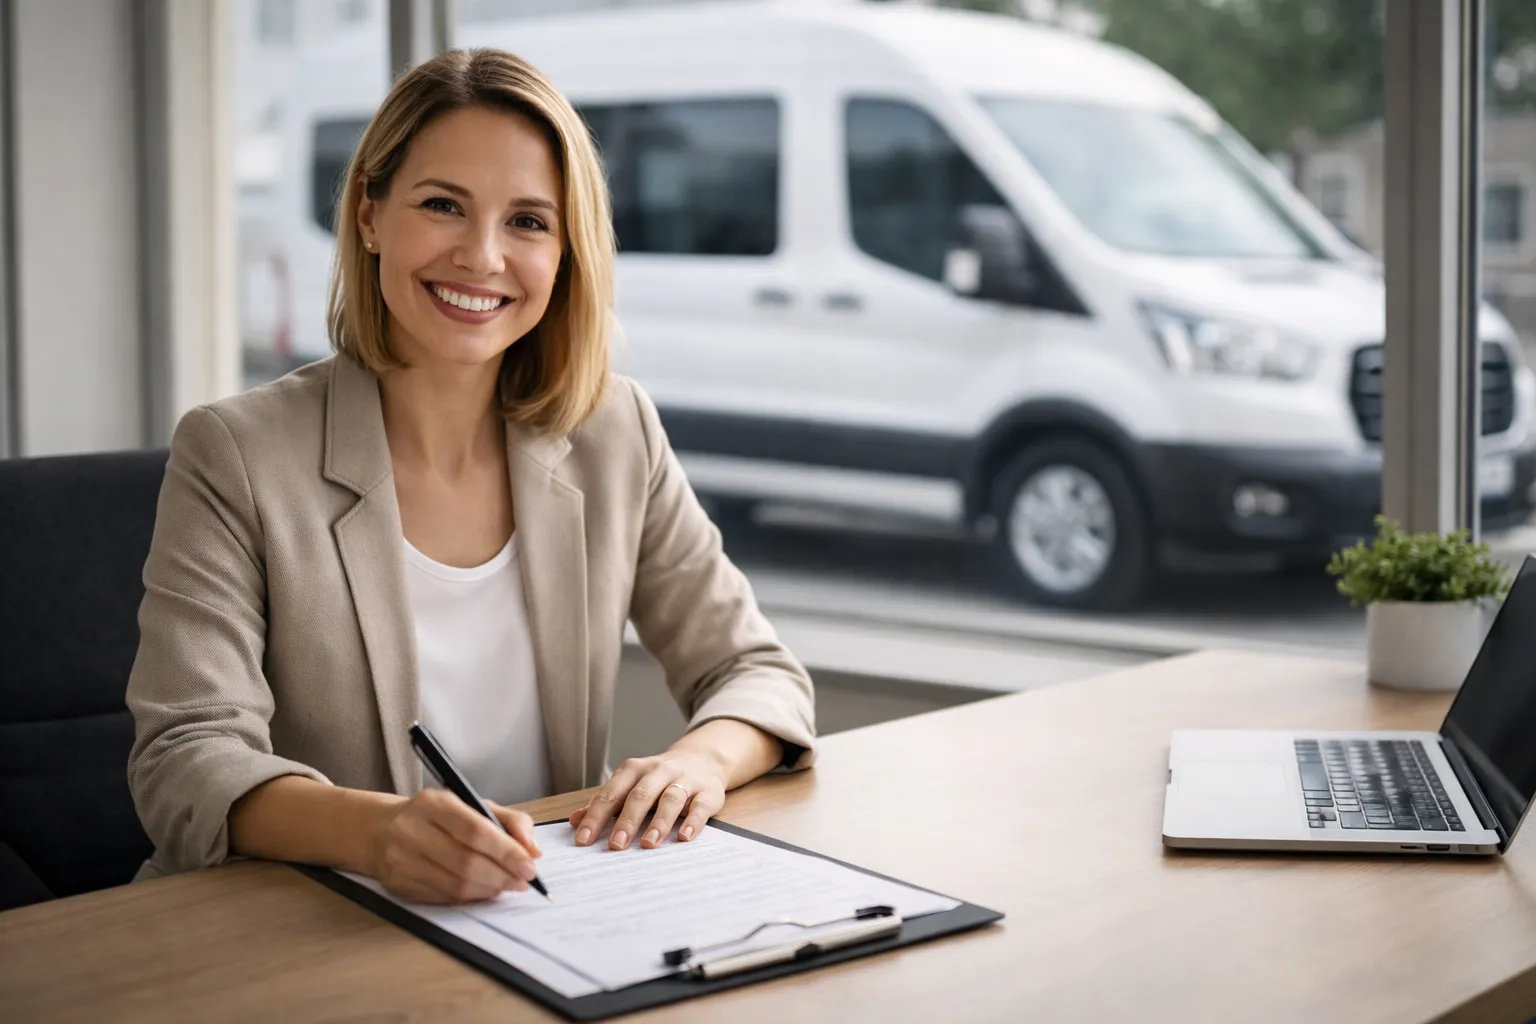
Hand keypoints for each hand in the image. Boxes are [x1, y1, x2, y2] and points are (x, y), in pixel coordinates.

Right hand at [368, 788, 542, 903]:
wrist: (380, 830)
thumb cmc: (436, 817)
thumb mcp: (471, 804)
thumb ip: (509, 821)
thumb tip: (533, 850)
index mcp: (434, 803)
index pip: (475, 830)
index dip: (506, 852)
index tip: (529, 866)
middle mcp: (412, 830)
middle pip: (466, 862)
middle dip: (502, 875)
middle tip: (523, 881)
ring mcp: (401, 860)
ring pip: (455, 885)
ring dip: (489, 890)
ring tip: (506, 886)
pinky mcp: (398, 884)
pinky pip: (443, 898)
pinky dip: (470, 898)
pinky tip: (483, 891)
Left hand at [570, 750, 728, 850]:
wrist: (703, 759)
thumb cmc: (659, 778)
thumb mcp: (631, 784)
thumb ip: (606, 802)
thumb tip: (575, 820)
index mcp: (634, 770)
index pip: (611, 793)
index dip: (596, 816)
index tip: (583, 840)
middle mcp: (659, 771)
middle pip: (640, 795)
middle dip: (627, 820)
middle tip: (615, 845)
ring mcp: (685, 779)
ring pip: (670, 799)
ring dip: (659, 822)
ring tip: (649, 844)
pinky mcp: (708, 791)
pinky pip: (700, 806)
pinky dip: (692, 821)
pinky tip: (684, 837)